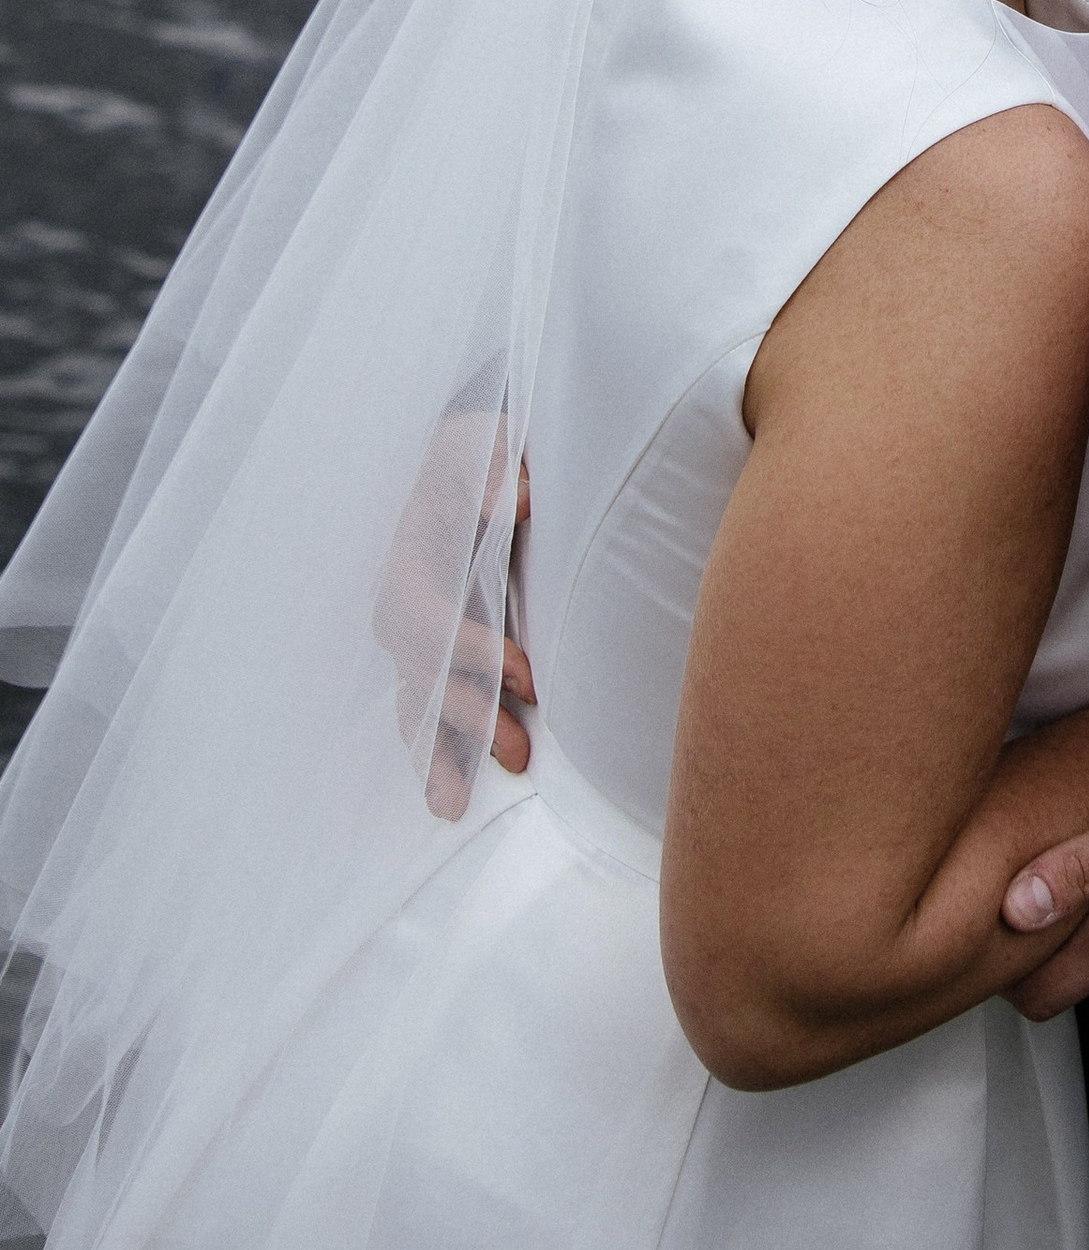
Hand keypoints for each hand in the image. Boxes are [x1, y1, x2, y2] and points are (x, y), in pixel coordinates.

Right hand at [371, 433, 535, 820]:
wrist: (465, 451)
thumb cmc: (476, 448)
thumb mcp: (480, 443)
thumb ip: (490, 469)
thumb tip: (512, 502)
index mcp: (412, 558)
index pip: (427, 620)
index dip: (471, 652)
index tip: (524, 672)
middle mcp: (402, 604)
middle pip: (422, 677)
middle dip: (467, 719)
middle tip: (520, 753)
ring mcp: (415, 633)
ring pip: (416, 706)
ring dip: (441, 754)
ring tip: (458, 806)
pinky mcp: (435, 652)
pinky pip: (424, 710)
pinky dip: (432, 754)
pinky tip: (445, 799)